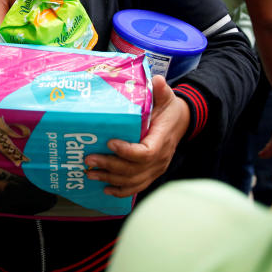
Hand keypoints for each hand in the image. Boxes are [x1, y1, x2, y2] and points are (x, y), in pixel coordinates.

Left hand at [84, 75, 189, 197]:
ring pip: (133, 181)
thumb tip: (156, 81)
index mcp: (162, 139)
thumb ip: (160, 90)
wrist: (182, 122)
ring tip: (91, 174)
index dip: (127, 151)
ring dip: (110, 179)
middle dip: (110, 166)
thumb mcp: (167, 97)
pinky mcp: (151, 173)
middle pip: (135, 170)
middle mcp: (160, 158)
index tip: (110, 143)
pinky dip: (121, 190)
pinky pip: (137, 186)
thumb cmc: (170, 109)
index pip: (146, 153)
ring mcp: (156, 168)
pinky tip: (106, 189)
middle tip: (89, 160)